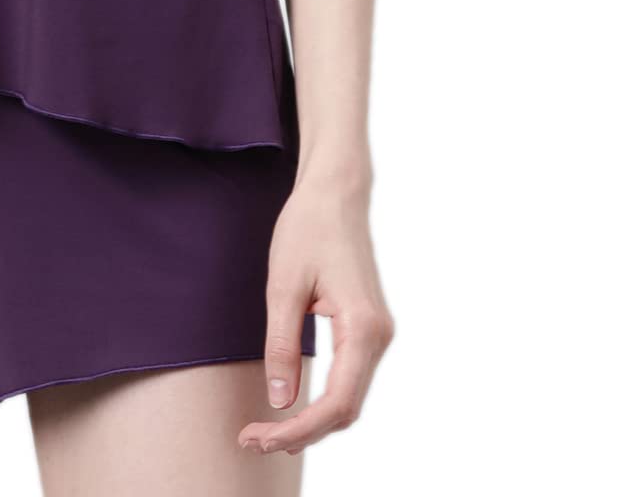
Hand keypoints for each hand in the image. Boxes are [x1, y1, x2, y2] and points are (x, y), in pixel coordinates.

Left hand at [238, 177, 393, 456]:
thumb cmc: (308, 228)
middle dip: (302, 432)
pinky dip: (323, 401)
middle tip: (252, 439)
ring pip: (349, 398)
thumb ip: (281, 345)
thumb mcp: (283, 285)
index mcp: (363, 327)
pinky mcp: (368, 329)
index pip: (336, 403)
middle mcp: (379, 336)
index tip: (258, 436)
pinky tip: (293, 408)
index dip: (298, 429)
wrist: (336, 192)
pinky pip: (350, 379)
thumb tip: (280, 402)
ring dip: (312, 420)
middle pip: (346, 409)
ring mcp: (377, 334)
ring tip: (265, 430)